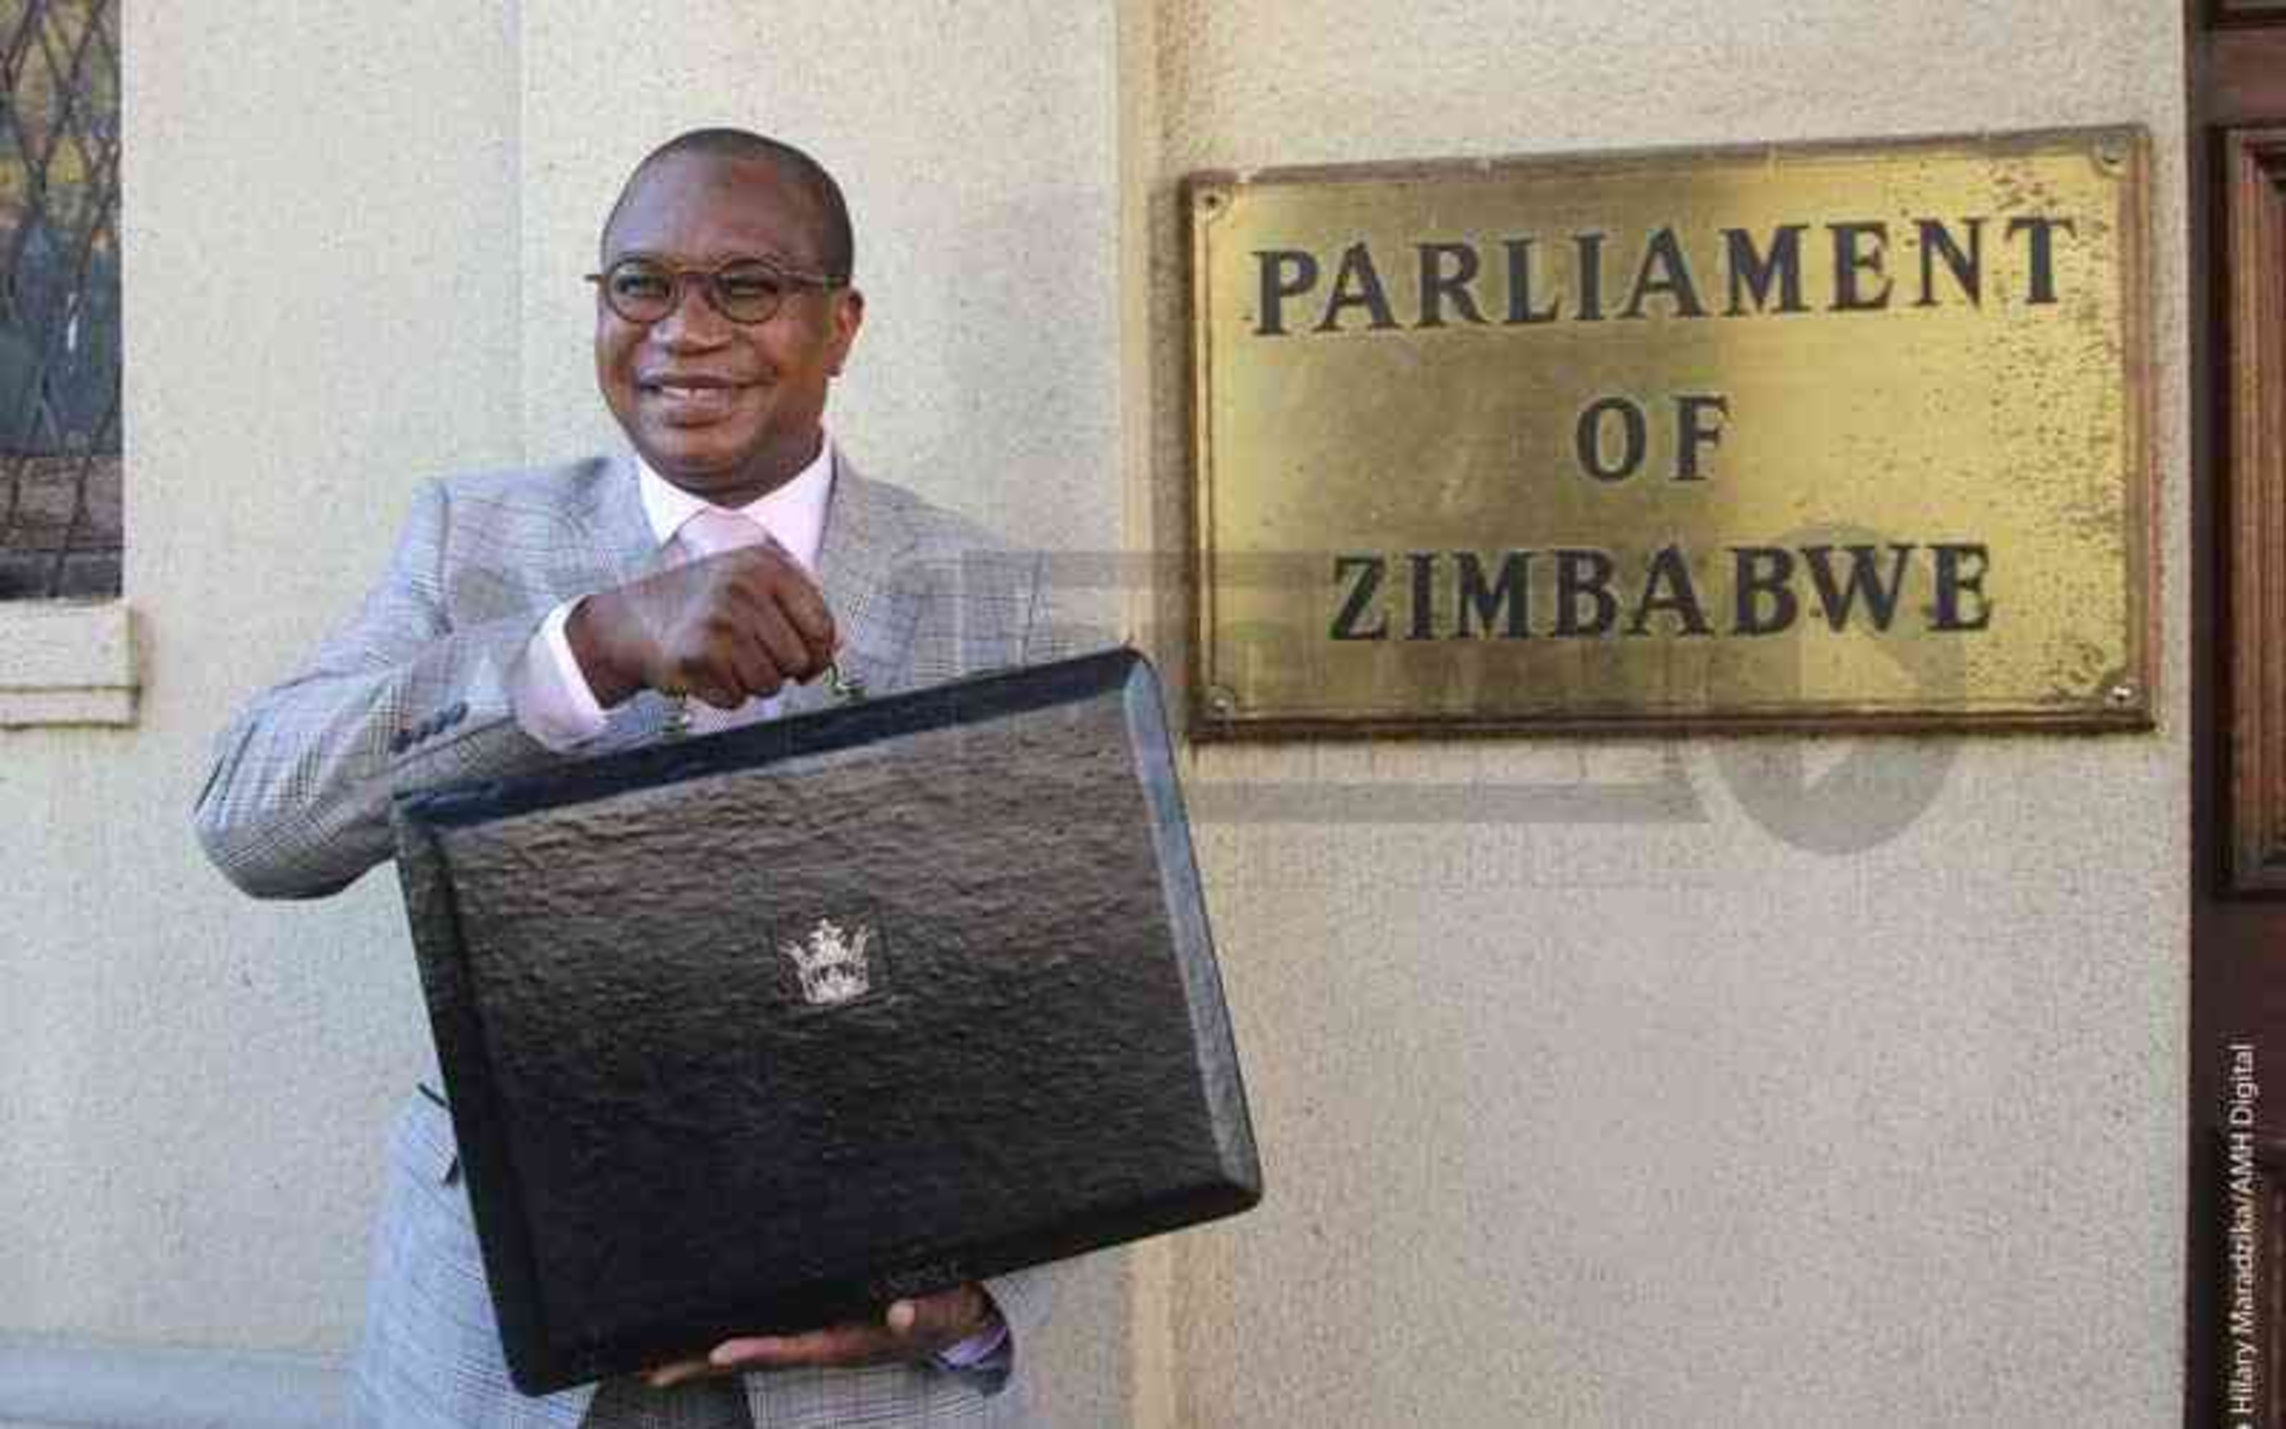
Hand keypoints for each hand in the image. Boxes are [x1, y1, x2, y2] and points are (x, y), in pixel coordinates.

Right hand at [568, 545, 836, 709]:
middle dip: (779, 670)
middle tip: (747, 656)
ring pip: (769, 684)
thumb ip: (798, 606)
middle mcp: (743, 587)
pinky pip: (736, 699)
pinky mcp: (695, 656)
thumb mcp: (751, 585)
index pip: (822, 626)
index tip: (804, 660)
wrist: (629, 620)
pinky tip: (704, 671)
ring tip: (723, 660)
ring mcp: (718, 621)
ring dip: (749, 683)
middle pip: (798, 660)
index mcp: (765, 564)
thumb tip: (839, 644)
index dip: (819, 653)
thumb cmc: (701, 603)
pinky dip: (722, 694)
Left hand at [642, 1284, 998, 1388]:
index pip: (798, 1348)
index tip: (720, 1353)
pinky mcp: (814, 1327)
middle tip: (652, 1370)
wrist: (951, 1318)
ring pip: (753, 1352)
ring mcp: (815, 1339)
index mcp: (852, 1341)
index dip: (760, 1351)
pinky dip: (727, 1339)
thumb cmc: (946, 1308)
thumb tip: (901, 1314)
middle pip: (757, 1358)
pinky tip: (692, 1342)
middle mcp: (824, 1345)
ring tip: (651, 1366)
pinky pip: (764, 1334)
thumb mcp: (944, 1309)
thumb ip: (925, 1311)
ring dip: (702, 1361)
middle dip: (704, 1366)